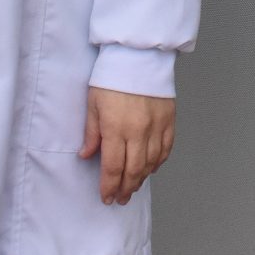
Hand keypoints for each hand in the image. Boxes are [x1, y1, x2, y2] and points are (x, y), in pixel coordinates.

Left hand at [80, 87, 174, 206]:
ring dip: (141, 179)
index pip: (113, 167)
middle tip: (120, 199)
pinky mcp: (168, 120)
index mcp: (116, 128)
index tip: (106, 197)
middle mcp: (138, 131)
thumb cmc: (112, 77)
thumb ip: (92, 133)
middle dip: (126, 188)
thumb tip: (86, 155)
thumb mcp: (93, 104)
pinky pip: (166, 148)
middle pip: (133, 170)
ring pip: (151, 163)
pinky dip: (159, 162)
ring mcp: (156, 126)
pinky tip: (151, 168)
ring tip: (134, 187)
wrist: (138, 56)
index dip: (109, 186)